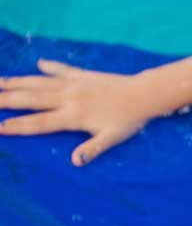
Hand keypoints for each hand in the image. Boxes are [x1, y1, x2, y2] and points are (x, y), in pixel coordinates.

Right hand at [0, 59, 153, 166]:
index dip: (17, 126)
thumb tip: (74, 162)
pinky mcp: (84, 75)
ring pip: (40, 82)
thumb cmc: (128, 120)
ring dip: (17, 82)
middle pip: (31, 99)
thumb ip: (92, 149)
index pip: (39, 122)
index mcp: (73, 116)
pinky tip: (40, 63)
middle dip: (6, 100)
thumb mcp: (112, 138)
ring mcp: (74, 84)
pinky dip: (51, 66)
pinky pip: (63, 69)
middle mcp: (69, 97)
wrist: (144, 94)